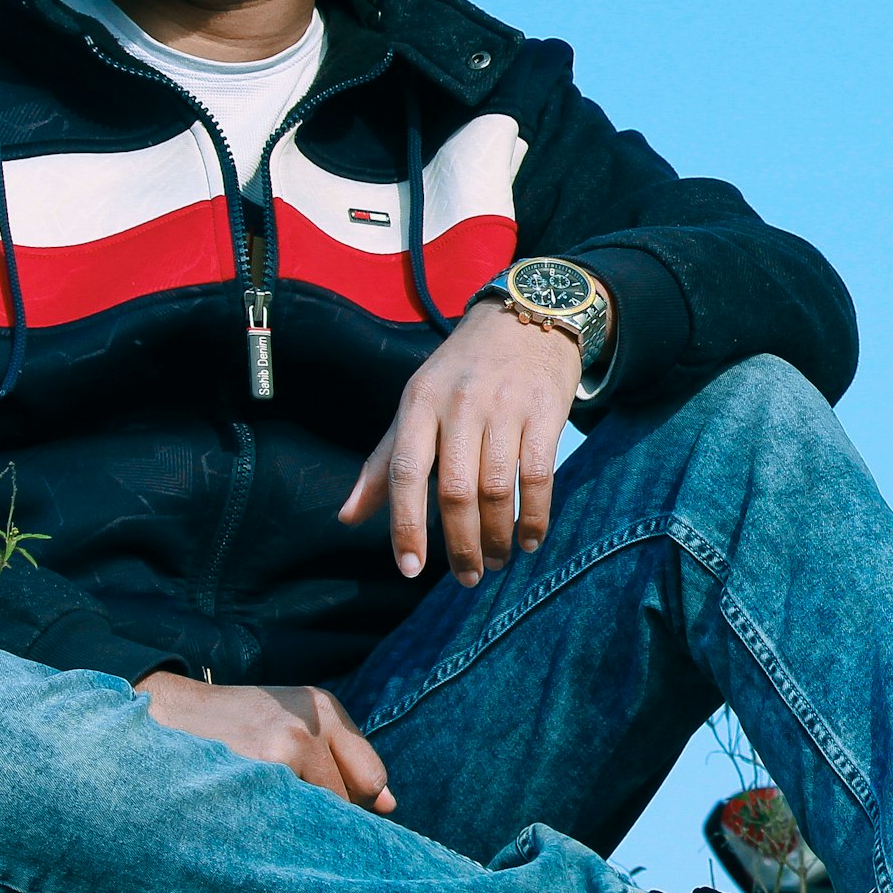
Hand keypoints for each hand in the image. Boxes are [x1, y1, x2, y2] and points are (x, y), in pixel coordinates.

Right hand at [136, 672, 395, 812]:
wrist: (158, 711)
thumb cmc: (231, 726)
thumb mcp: (289, 722)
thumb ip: (343, 760)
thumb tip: (390, 806)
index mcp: (322, 706)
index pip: (371, 778)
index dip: (354, 807)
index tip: (331, 822)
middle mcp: (308, 722)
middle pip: (347, 802)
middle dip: (324, 822)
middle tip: (280, 816)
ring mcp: (282, 748)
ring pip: (318, 817)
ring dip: (296, 830)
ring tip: (257, 814)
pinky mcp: (257, 773)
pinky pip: (286, 825)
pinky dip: (272, 833)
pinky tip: (246, 823)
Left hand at [338, 299, 581, 586]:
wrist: (527, 316)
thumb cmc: (461, 370)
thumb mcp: (416, 403)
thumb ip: (384, 462)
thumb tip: (347, 517)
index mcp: (419, 402)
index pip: (406, 472)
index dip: (406, 525)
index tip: (410, 569)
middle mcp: (459, 404)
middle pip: (456, 490)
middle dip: (461, 544)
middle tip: (468, 577)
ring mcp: (504, 407)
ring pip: (498, 489)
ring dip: (498, 536)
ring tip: (497, 560)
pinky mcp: (545, 411)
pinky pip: (538, 476)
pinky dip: (535, 517)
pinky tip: (530, 540)